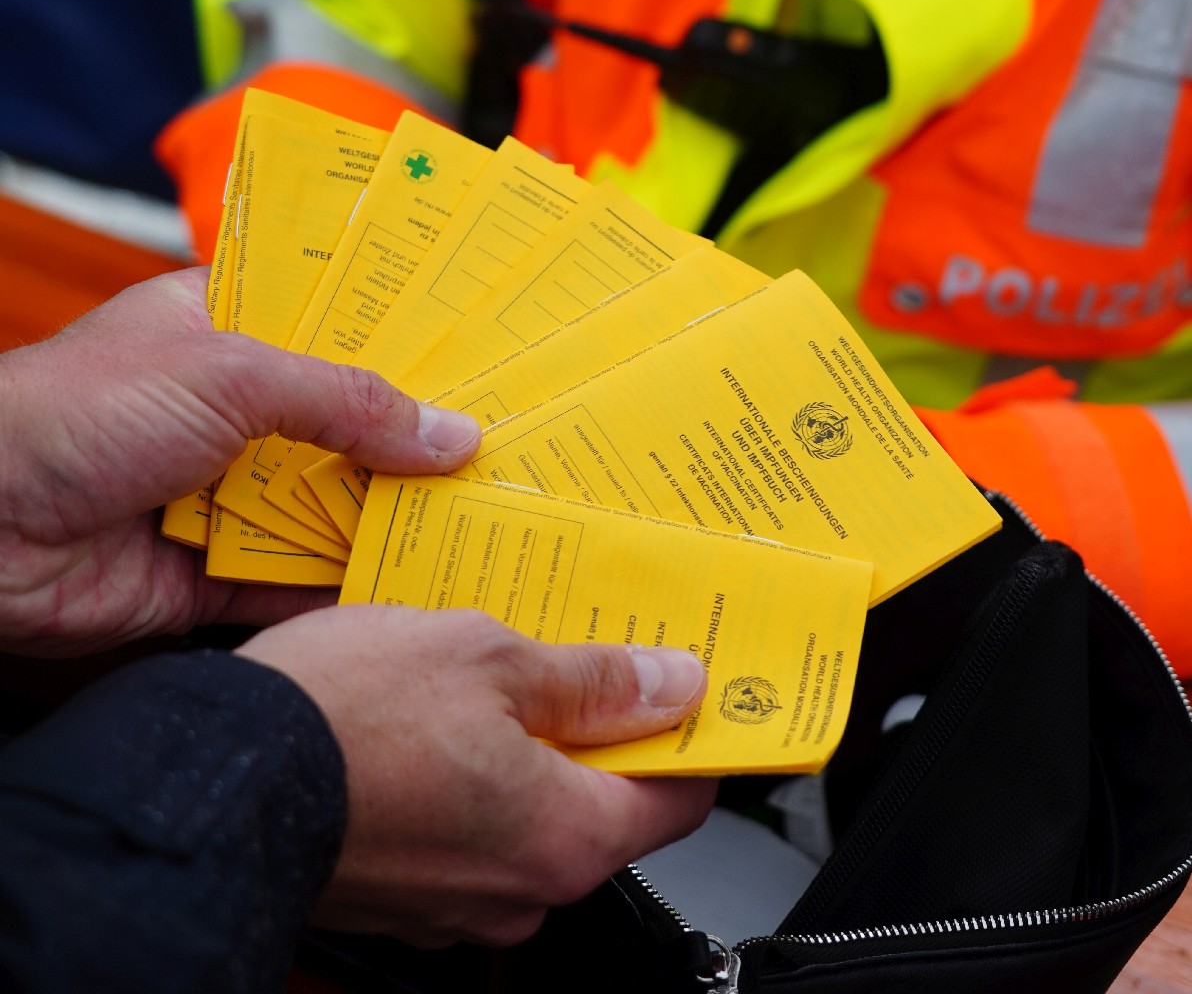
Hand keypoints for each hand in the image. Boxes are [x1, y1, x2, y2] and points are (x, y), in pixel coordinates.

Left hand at [0, 268, 480, 655]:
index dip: (408, 338)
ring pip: (336, 503)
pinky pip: (306, 578)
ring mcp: (231, 491)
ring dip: (398, 512)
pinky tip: (426, 580)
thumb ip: (346, 402)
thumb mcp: (230, 374)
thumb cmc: (78, 413)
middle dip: (419, 438)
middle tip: (512, 444)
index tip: (488, 353)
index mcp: (231, 331)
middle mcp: (237, 411)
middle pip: (350, 424)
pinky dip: (355, 583)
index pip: (339, 325)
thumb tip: (453, 434)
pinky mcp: (221, 570)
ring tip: (494, 513)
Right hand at [237, 605, 716, 947]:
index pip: (680, 799)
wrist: (215, 776)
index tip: (682, 687)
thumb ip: (592, 679)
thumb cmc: (345, 716)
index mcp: (563, 836)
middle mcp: (520, 891)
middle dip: (597, 727)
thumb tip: (671, 683)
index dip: (688, 735)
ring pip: (530, 814)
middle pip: (603, 805)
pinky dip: (474, 777)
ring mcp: (456, 902)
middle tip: (581, 653)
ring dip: (528, 746)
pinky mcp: (405, 892)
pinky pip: (469, 831)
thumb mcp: (488, 656)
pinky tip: (440, 715)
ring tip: (499, 671)